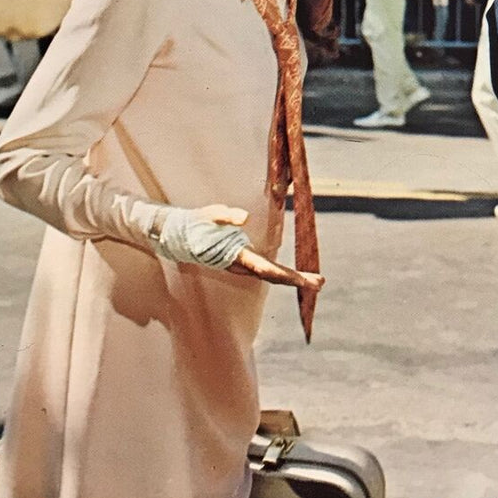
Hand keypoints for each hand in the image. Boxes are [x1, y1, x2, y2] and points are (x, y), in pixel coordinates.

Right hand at [154, 205, 323, 291]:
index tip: (305, 280)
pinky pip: (264, 270)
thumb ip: (225, 216)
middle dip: (297, 280)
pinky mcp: (240, 261)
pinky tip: (294, 276)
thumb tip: (244, 216)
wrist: (176, 236)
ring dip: (292, 278)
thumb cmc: (194, 223)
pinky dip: (281, 274)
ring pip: (270, 275)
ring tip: (315, 281)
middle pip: (273, 276)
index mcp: (235, 256)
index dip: (287, 275)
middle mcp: (239, 265)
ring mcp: (240, 265)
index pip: (266, 269)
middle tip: (321, 283)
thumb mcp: (208, 214)